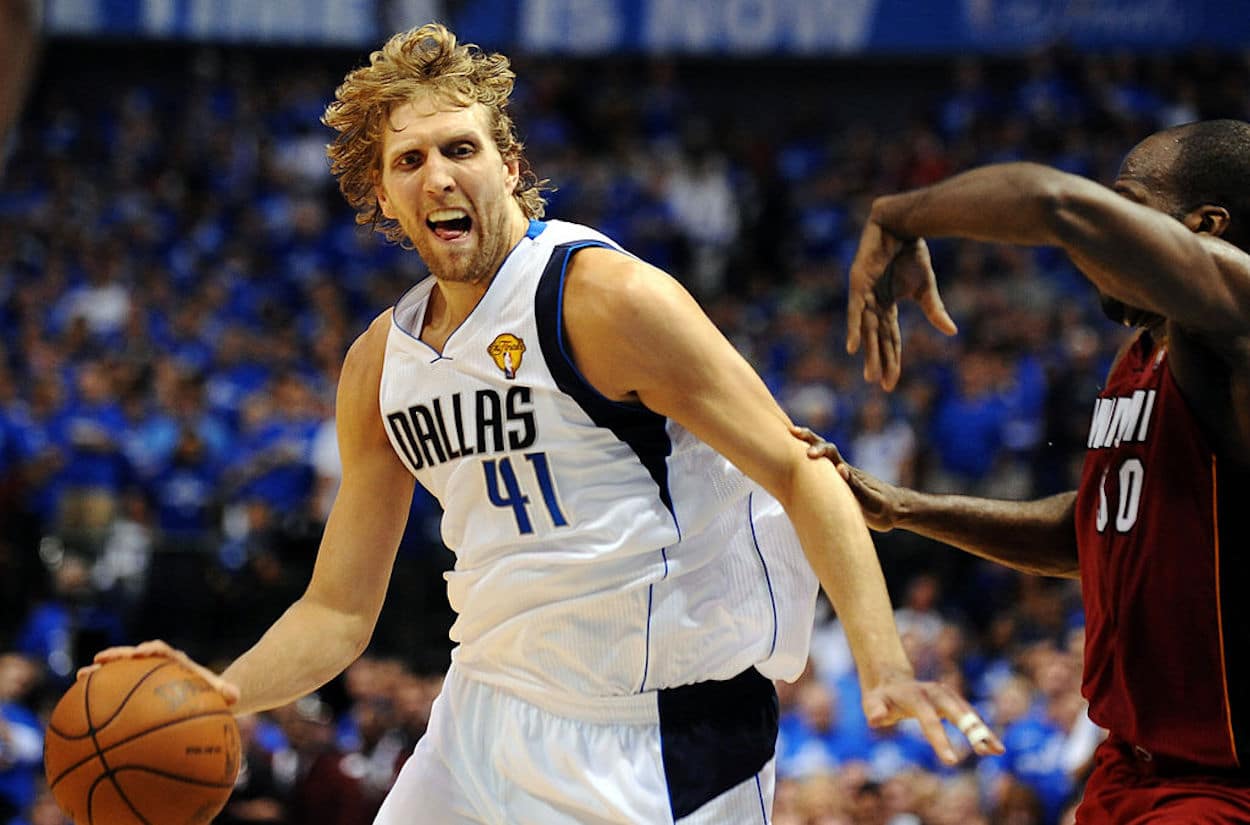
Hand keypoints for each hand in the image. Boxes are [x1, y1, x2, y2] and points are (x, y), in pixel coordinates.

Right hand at [77, 640, 239, 706]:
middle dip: (118, 656)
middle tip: (98, 659)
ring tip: (80, 676)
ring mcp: (144, 676)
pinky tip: (80, 708)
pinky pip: (115, 690)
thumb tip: (236, 696)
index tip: (140, 653)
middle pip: (135, 656)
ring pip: (119, 671)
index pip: (164, 652)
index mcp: (176, 663)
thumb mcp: (221, 694)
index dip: (151, 651)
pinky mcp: (135, 689)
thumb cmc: (211, 695)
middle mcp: (157, 666)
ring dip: (100, 672)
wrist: (203, 695)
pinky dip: (99, 695)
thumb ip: (227, 693)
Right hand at [790, 426, 903, 531]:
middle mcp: (844, 469)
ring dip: (808, 445)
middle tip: (793, 431)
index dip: (819, 450)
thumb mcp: (871, 501)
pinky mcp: (841, 482)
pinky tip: (800, 456)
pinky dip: (810, 459)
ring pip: (823, 456)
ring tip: (792, 435)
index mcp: (849, 473)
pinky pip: (822, 468)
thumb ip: (856, 486)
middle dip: (809, 439)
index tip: (808, 453)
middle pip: (825, 448)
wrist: (896, 509)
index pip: (832, 455)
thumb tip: (840, 469)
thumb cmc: (884, 508)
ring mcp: (842, 474)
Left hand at [846, 219, 955, 390]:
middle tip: (879, 383)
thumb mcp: (925, 287)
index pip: (890, 338)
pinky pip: (855, 310)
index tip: (891, 382)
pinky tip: (853, 347)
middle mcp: (872, 304)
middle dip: (879, 361)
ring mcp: (864, 294)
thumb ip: (933, 310)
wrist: (904, 223)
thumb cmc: (912, 252)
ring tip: (869, 373)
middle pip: (877, 338)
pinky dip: (854, 328)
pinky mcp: (858, 282)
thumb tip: (951, 333)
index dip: (892, 359)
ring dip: (868, 351)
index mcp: (886, 306)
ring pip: (866, 328)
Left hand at [863, 673, 1003, 764]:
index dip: (940, 740)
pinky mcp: (954, 701)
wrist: (892, 682)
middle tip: (986, 751)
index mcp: (915, 696)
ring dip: (983, 731)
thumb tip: (876, 718)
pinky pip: (970, 716)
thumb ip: (874, 710)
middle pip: (957, 712)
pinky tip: (994, 746)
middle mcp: (935, 692)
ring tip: (998, 751)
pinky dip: (982, 730)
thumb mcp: (872, 702)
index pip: (929, 720)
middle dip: (972, 731)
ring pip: (968, 713)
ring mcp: (947, 694)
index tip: (951, 762)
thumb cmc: (881, 698)